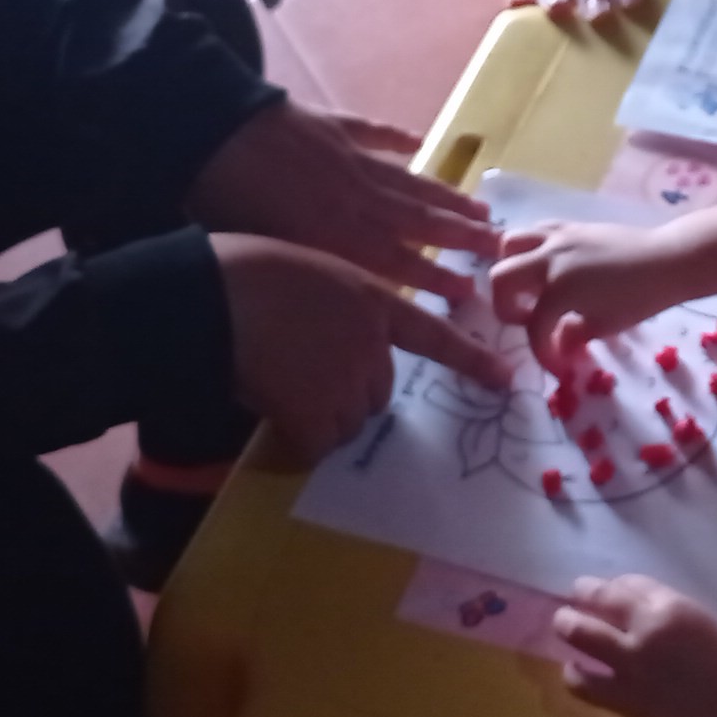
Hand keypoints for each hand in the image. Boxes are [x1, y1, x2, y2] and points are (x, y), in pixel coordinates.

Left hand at [189, 101, 498, 301]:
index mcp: (338, 236)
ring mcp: (348, 159)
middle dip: (460, 236)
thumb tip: (325, 305)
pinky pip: (374, 134)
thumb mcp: (264, 254)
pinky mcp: (332, 127)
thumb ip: (303, 275)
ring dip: (445, 196)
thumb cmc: (223, 204)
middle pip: (418, 221)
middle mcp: (355, 200)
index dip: (434, 278)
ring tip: (480, 206)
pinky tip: (420, 142)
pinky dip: (398, 139)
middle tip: (498, 245)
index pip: (398, 263)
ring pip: (409, 181)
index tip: (469, 290)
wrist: (210, 134)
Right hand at [211, 233, 510, 461]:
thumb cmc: (245, 271)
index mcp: (370, 300)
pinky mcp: (319, 412)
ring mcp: (347, 378)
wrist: (213, 296)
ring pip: (349, 422)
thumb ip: (334, 308)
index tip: (503, 379)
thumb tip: (325, 345)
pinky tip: (272, 411)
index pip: (431, 335)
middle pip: (377, 392)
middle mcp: (370, 342)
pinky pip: (317, 444)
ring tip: (279, 386)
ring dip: (320, 418)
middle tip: (299, 375)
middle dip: (347, 394)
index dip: (469, 359)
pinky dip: (297, 439)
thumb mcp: (307, 271)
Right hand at [487, 219, 680, 368]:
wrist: (667, 260)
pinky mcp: (569, 226)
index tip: (557, 368)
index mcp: (559, 289)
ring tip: (530, 288)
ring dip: (512, 268)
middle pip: (501, 278)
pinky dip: (530, 249)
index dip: (541, 354)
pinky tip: (547, 267)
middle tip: (527, 320)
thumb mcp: (604, 325)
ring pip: (510, 243)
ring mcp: (558, 237)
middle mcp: (550, 259)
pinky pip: (535, 231)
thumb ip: (572, 335)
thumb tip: (556, 342)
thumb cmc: (640, 298)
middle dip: (506, 306)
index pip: (534, 327)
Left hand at [552, 574, 716, 716]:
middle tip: (572, 603)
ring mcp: (631, 663)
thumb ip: (665, 611)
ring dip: (567, 626)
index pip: (626, 584)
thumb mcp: (700, 622)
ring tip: (564, 627)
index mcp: (671, 604)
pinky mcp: (623, 698)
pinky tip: (579, 671)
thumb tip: (628, 608)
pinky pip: (581, 681)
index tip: (605, 594)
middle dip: (581, 596)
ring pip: (579, 633)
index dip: (612, 588)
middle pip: (597, 597)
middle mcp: (646, 626)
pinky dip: (575, 672)